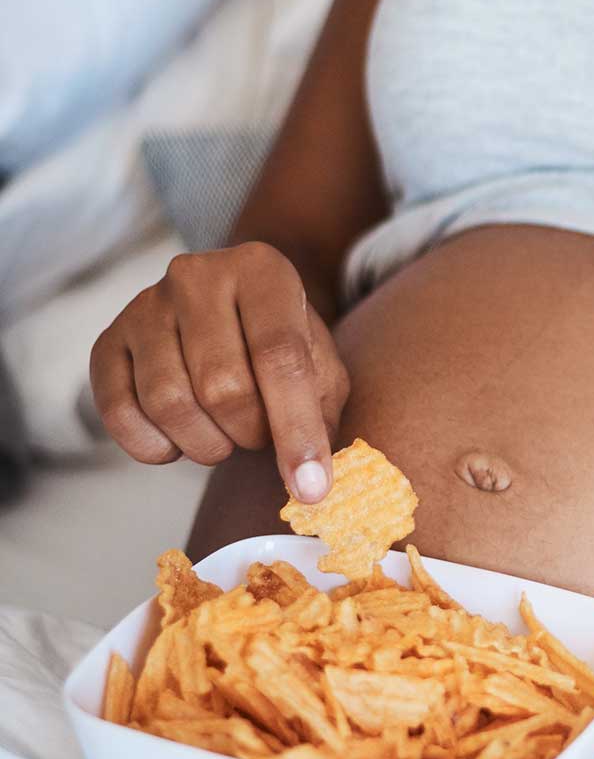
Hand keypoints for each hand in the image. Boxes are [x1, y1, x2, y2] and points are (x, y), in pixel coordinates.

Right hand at [89, 242, 348, 502]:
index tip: (310, 487)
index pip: (280, 357)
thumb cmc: (282, 343)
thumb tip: (310, 481)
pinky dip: (154, 447)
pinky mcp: (107, 340)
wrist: (231, 305)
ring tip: (226, 436)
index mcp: (262, 270)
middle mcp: (197, 276)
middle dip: (251, 433)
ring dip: (206, 444)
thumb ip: (321, 412)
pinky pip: (119, 413)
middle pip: (222, 386)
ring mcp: (145, 306)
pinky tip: (180, 440)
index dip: (296, 429)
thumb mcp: (321, 364)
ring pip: (169, 403)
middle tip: (261, 437)